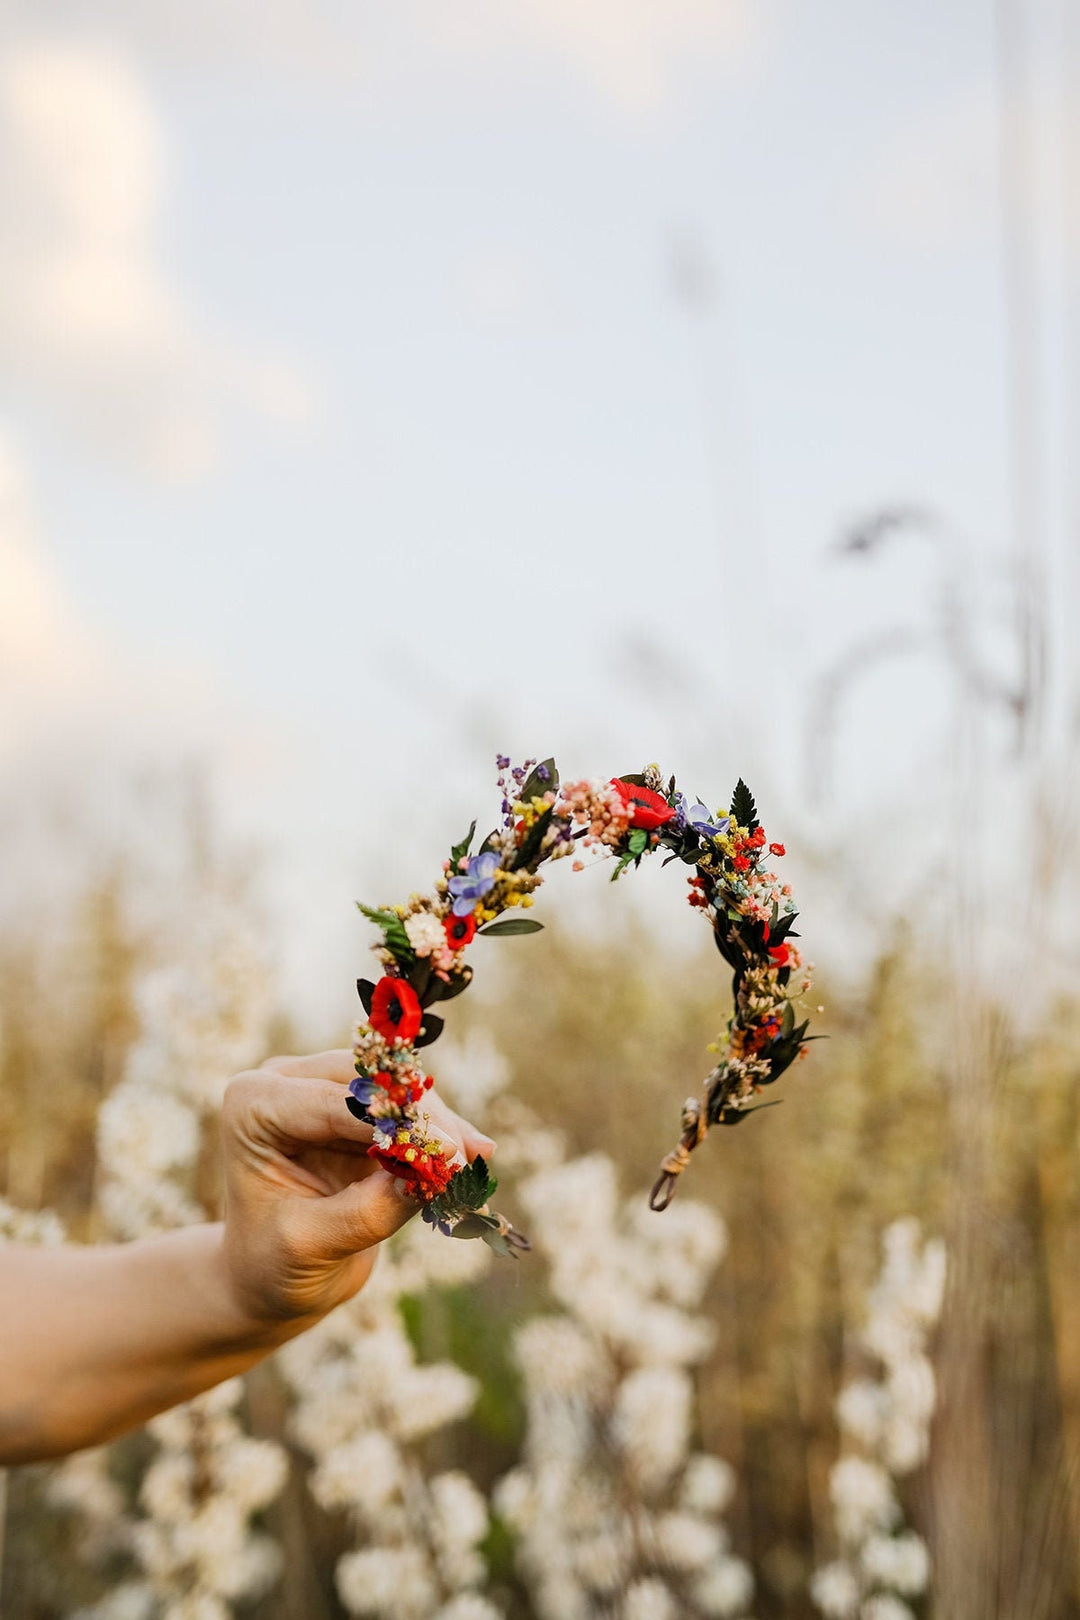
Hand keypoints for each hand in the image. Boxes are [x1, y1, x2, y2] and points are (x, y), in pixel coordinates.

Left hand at [219, 1050, 494, 1330]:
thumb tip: (428, 1178)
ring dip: (438, 1125)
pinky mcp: (355, 1111)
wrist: (268, 1278)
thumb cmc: (270, 1265)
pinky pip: (408, 1111)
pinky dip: (439, 1135)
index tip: (446, 1153)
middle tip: (466, 1156)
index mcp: (253, 1106)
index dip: (395, 1124)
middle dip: (421, 1118)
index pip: (334, 1102)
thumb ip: (364, 1211)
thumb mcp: (309, 1244)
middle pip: (370, 1082)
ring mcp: (321, 1091)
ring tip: (478, 1158)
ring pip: (397, 1091)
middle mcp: (284, 1084)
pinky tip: (476, 1153)